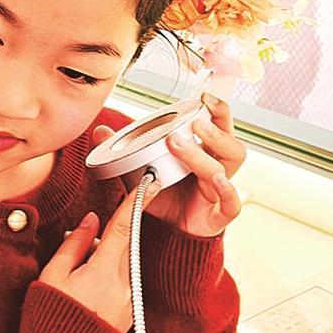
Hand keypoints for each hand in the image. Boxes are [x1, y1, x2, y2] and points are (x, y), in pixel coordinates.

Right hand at [38, 191, 138, 332]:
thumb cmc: (49, 317)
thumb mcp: (53, 275)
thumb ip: (75, 244)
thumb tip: (91, 221)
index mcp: (104, 272)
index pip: (124, 228)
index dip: (136, 203)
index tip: (150, 184)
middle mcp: (124, 287)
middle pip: (125, 246)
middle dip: (108, 238)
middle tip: (82, 248)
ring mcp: (129, 302)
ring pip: (125, 265)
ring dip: (106, 260)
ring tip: (78, 277)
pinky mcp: (128, 315)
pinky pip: (125, 284)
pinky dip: (110, 277)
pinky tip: (88, 289)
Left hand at [92, 94, 244, 238]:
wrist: (164, 235)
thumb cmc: (162, 198)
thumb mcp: (140, 172)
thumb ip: (123, 152)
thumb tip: (100, 131)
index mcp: (205, 152)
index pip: (220, 125)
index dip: (218, 109)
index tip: (203, 96)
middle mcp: (218, 168)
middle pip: (231, 142)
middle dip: (216, 128)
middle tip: (193, 122)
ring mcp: (220, 191)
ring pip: (229, 165)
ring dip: (206, 153)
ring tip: (183, 145)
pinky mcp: (220, 215)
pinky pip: (233, 202)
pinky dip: (226, 190)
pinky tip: (216, 179)